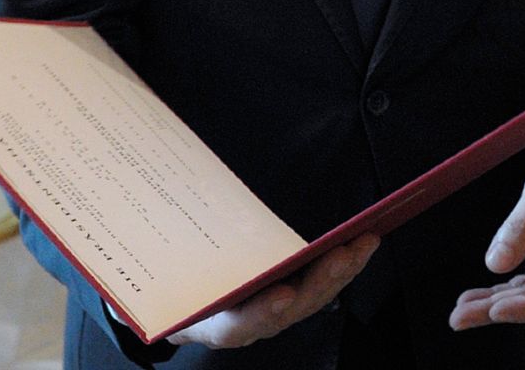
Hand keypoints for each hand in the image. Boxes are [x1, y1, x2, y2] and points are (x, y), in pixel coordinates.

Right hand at [166, 230, 378, 349]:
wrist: (170, 299)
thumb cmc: (167, 278)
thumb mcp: (162, 270)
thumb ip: (172, 247)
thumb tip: (158, 198)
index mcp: (205, 321)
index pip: (233, 325)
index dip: (259, 313)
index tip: (282, 294)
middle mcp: (241, 323)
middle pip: (287, 311)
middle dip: (321, 281)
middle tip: (344, 253)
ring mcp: (267, 314)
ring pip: (310, 300)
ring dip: (341, 272)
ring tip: (365, 242)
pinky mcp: (287, 298)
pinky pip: (318, 288)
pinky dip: (341, 267)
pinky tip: (361, 244)